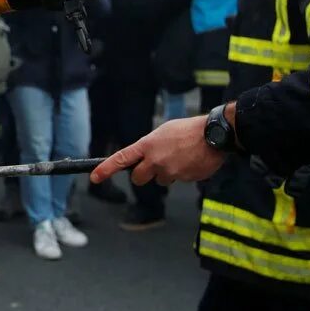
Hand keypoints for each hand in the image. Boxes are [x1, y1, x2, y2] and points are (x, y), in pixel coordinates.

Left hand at [90, 115, 225, 186]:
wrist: (214, 135)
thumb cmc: (188, 130)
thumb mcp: (162, 132)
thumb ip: (150, 147)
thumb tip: (144, 159)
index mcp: (147, 145)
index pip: (121, 159)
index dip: (106, 169)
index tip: (95, 177)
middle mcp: (155, 161)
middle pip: (138, 178)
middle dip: (143, 175)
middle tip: (154, 165)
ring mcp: (170, 172)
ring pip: (160, 180)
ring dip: (166, 173)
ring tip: (180, 157)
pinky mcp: (184, 180)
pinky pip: (178, 180)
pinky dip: (182, 173)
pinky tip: (191, 161)